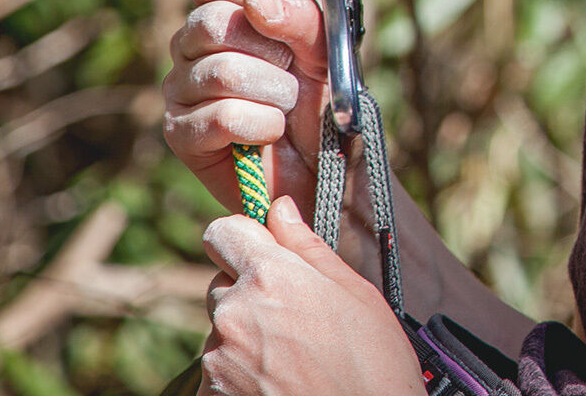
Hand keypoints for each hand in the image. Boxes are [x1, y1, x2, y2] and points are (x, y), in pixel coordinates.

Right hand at [162, 0, 328, 216]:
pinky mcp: (181, 135)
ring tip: (285, 108)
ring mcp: (181, 90)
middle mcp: (194, 46)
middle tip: (290, 74)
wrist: (323, 169)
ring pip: (220, 71)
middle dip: (268, 52)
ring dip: (272, 93)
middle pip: (211, 22)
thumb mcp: (325, 51)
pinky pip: (220, 115)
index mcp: (230, 13)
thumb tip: (255, 1)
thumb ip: (300, 17)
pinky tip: (269, 133)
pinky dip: (260, 124)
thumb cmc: (321, 103)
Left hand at [200, 196, 425, 395]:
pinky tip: (278, 382)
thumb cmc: (373, 361)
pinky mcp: (212, 395)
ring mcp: (219, 359)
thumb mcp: (354, 291)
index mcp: (269, 275)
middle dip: (249, 292)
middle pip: (222, 284)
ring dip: (246, 336)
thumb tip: (280, 208)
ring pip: (222, 329)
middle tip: (294, 317)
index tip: (264, 253)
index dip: (243, 239)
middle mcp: (234, 313)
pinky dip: (239, 374)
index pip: (222, 232)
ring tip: (292, 358)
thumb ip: (306, 247)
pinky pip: (217, 371)